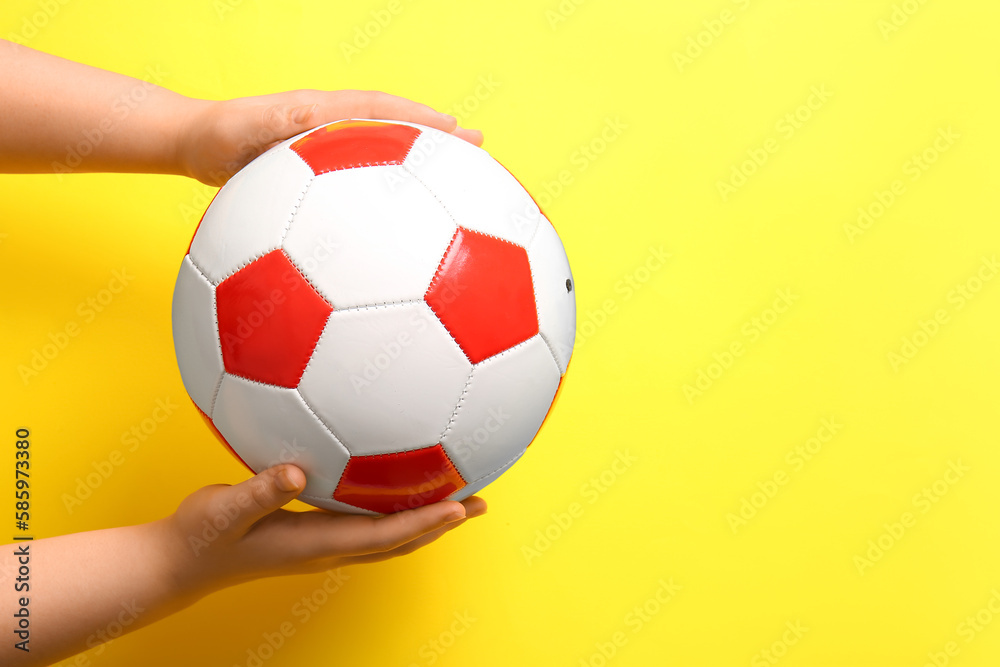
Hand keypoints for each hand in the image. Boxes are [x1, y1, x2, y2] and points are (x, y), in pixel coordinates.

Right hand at [167, 464, 486, 591]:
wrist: (179, 562)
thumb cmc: (200, 535)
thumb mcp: (224, 510)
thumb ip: (259, 491)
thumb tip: (295, 472)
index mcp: (316, 544)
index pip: (384, 536)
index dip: (424, 522)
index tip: (461, 507)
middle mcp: (328, 548)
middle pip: (401, 540)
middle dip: (442, 523)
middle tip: (482, 502)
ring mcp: (323, 545)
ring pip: (389, 535)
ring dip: (426, 519)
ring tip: (459, 498)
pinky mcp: (313, 534)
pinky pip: (368, 524)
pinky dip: (396, 510)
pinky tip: (397, 484)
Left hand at [176, 90, 484, 185]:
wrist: (193, 145)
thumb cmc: (218, 136)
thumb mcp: (250, 130)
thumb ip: (288, 128)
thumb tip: (329, 130)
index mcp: (326, 113)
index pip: (386, 110)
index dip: (423, 121)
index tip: (460, 133)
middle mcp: (336, 129)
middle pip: (399, 134)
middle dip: (439, 142)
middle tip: (481, 152)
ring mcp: (332, 153)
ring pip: (386, 159)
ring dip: (422, 170)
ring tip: (458, 189)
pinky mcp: (321, 178)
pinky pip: (364, 184)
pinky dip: (391, 195)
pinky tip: (402, 227)